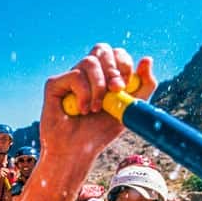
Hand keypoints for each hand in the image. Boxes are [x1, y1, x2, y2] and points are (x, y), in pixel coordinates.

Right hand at [40, 44, 156, 160]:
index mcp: (103, 75)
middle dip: (114, 68)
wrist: (78, 151)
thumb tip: (147, 59)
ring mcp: (69, 77)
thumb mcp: (129, 108)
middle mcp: (85, 73)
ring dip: (99, 87)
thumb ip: (143, 85)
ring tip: (96, 108)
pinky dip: (84, 94)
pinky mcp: (54, 84)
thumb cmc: (100, 132)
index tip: (125, 86)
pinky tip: (82, 110)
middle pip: (102, 49)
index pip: (115, 53)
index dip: (124, 63)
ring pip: (89, 62)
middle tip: (116, 90)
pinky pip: (75, 76)